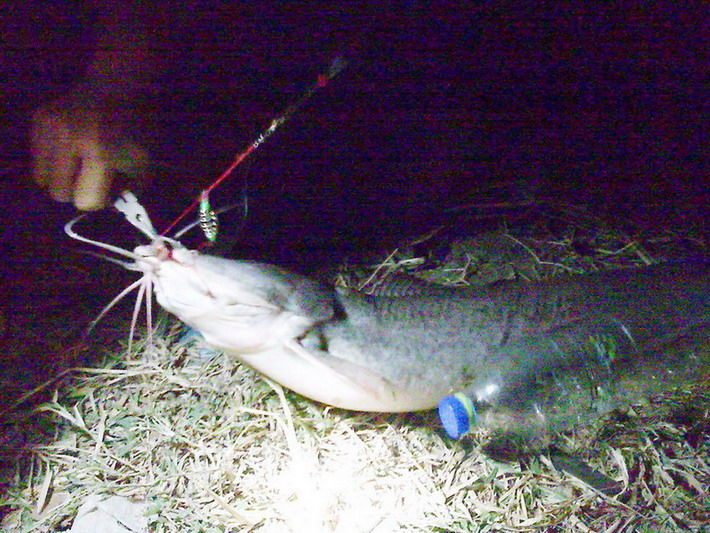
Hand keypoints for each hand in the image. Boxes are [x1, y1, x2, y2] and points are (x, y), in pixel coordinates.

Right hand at [31, 89, 149, 209]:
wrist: (117, 86)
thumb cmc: (135, 129)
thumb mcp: (143, 164)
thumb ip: (127, 190)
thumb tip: (107, 204)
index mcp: (99, 153)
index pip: (84, 201)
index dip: (97, 200)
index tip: (106, 189)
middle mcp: (68, 140)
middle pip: (58, 193)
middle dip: (75, 191)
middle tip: (90, 177)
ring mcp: (48, 128)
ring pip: (40, 178)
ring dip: (59, 177)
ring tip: (77, 163)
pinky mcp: (37, 119)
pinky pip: (36, 157)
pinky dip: (51, 160)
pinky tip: (68, 147)